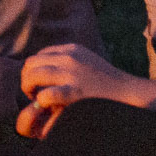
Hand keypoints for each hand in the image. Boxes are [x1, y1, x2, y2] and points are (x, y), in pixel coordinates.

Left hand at [17, 43, 133, 137]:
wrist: (128, 94)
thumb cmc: (107, 82)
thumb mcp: (87, 61)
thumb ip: (68, 60)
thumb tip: (47, 65)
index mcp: (71, 49)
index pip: (40, 54)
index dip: (34, 69)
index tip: (38, 82)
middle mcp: (69, 58)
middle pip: (31, 63)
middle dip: (27, 78)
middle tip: (32, 92)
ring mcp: (72, 74)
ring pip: (33, 75)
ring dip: (28, 88)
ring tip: (36, 99)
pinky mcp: (75, 92)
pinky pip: (47, 94)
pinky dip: (41, 100)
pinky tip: (46, 105)